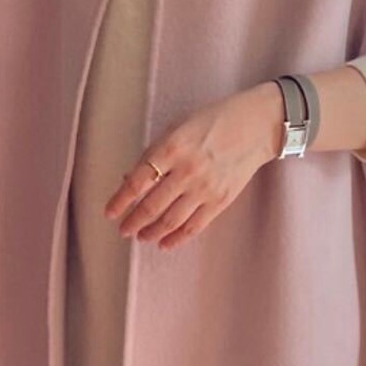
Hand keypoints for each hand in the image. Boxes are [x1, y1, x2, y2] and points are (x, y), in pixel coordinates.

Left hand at [104, 82, 282, 249]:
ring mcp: (205, 188)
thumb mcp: (178, 128)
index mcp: (172, 148)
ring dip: (151, 232)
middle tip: (123, 230)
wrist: (256, 126)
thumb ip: (155, 153)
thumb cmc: (213, 122)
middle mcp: (187, 171)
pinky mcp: (221, 201)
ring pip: (170, 221)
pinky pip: (194, 227)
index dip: (120, 201)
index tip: (109, 213)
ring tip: (141, 237)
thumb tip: (130, 180)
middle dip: (133, 222)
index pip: (137, 182)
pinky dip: (176, 239)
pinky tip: (164, 243)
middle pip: (151, 206)